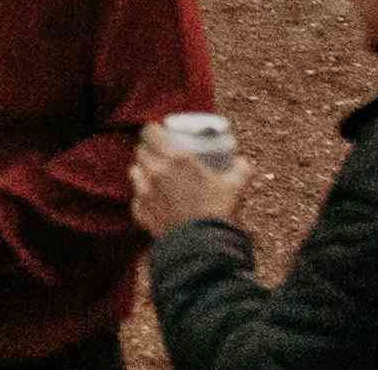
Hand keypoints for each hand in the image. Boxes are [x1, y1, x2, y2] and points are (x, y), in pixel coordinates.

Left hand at [132, 126, 249, 235]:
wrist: (203, 247)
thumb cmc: (218, 213)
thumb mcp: (236, 187)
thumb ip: (242, 170)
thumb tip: (243, 162)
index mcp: (175, 158)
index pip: (150, 131)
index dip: (154, 130)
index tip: (160, 133)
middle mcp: (155, 171)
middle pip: (140, 150)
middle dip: (148, 149)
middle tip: (160, 154)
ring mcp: (144, 191)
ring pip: (134, 171)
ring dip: (142, 170)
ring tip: (154, 175)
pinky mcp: (140, 211)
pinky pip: (136, 197)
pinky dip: (142, 196)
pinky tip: (153, 200)